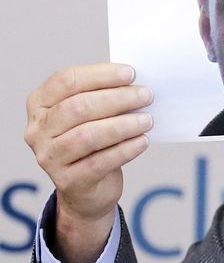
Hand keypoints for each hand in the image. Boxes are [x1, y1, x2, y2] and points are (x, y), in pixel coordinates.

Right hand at [24, 64, 152, 262]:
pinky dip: (125, 149)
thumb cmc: (93, 141)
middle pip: (78, 107)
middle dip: (117, 98)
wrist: (86, 188)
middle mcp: (37, 130)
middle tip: (147, 96)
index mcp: (39, 104)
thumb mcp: (90, 115)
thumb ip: (103, 96)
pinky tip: (142, 141)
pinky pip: (99, 162)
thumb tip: (136, 82)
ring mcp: (49, 157)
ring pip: (87, 135)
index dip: (100, 75)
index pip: (66, 81)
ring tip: (147, 120)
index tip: (131, 73)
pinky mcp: (67, 180)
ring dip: (123, 125)